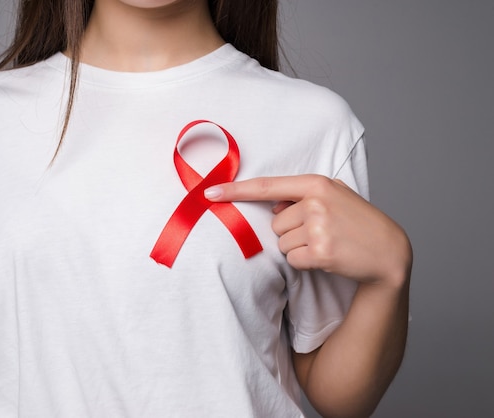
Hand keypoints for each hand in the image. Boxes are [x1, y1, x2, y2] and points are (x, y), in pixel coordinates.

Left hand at [204, 175, 411, 287]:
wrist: (388, 250)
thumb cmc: (358, 222)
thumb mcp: (336, 196)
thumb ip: (303, 195)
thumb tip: (273, 207)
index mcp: (317, 184)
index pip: (266, 186)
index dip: (235, 190)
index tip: (210, 192)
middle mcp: (315, 203)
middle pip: (275, 224)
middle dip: (291, 232)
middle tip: (320, 233)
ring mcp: (318, 227)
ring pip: (282, 243)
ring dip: (298, 248)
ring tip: (326, 244)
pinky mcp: (320, 252)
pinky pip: (292, 260)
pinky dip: (305, 262)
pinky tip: (327, 257)